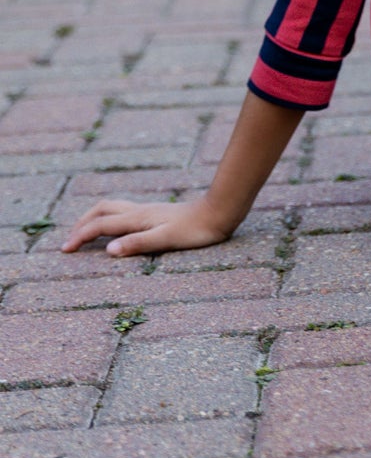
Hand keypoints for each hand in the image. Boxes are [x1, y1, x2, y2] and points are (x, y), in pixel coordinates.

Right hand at [60, 196, 233, 259]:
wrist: (219, 212)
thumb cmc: (196, 230)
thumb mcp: (166, 240)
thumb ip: (138, 244)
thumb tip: (108, 250)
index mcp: (138, 218)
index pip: (101, 226)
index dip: (81, 237)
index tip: (64, 250)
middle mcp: (139, 211)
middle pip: (101, 210)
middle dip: (82, 223)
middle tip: (70, 240)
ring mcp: (147, 210)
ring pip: (112, 207)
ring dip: (94, 217)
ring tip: (84, 231)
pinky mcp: (155, 213)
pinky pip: (123, 211)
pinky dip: (109, 217)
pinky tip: (115, 226)